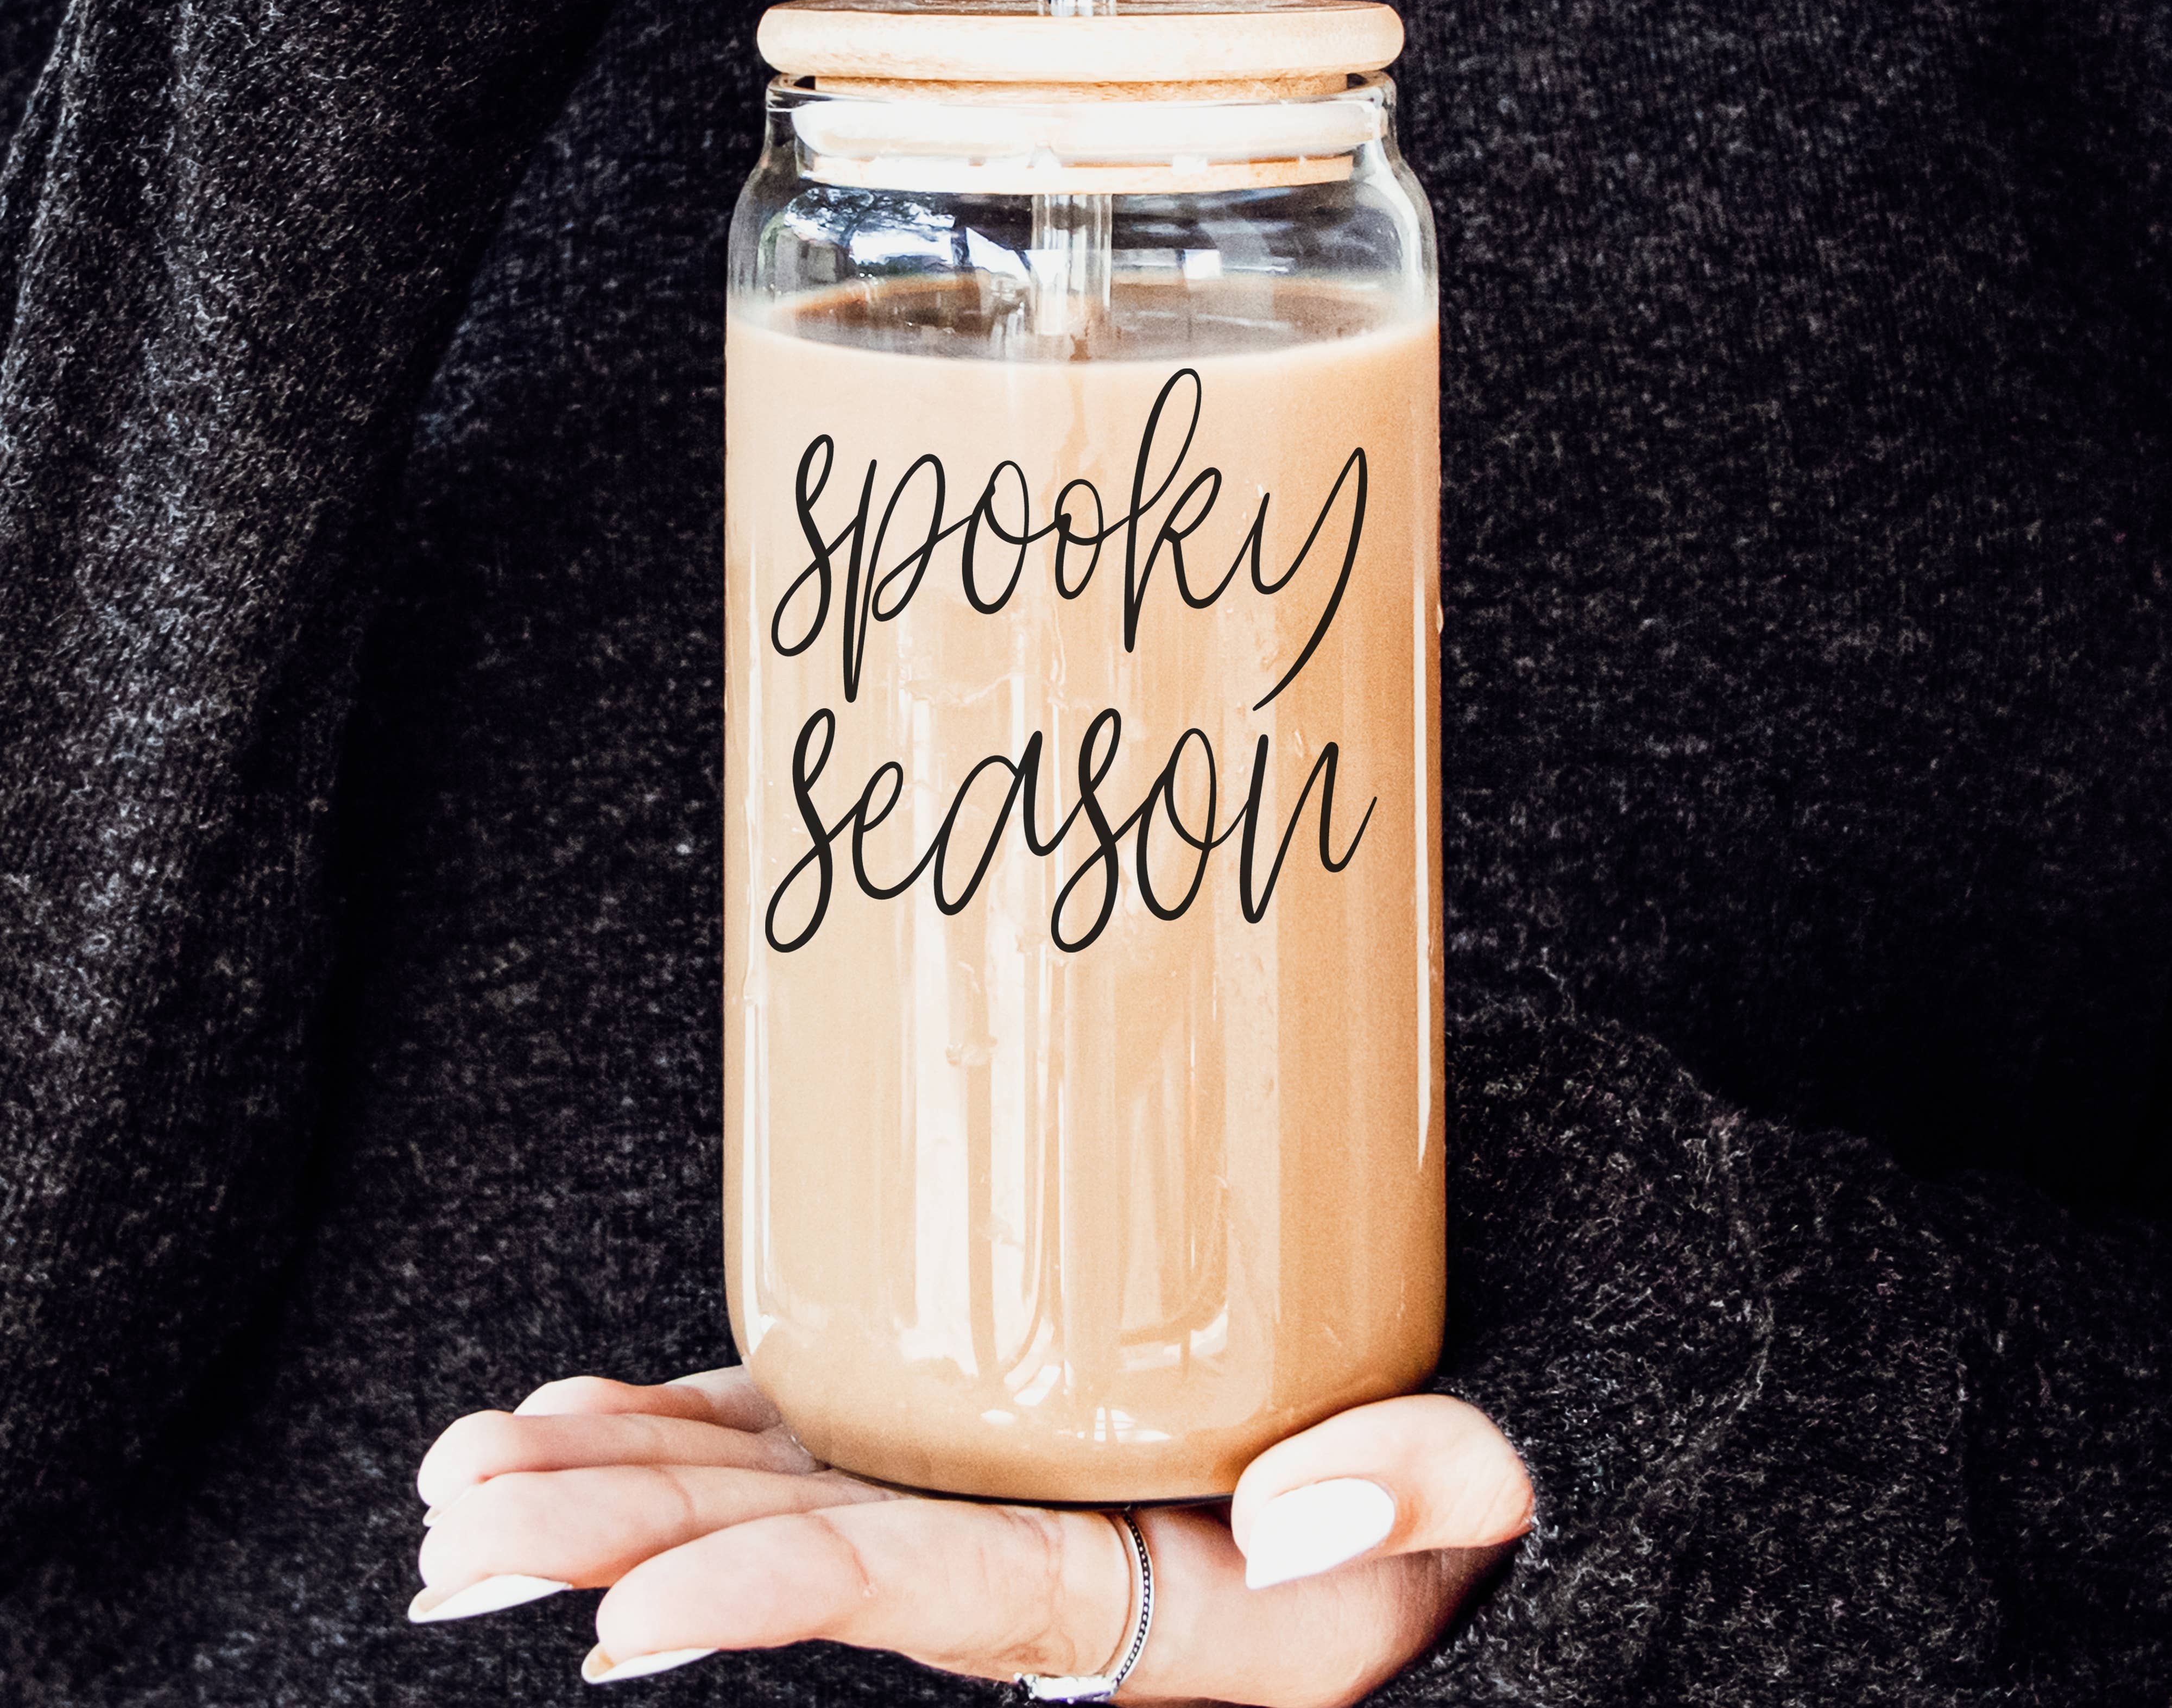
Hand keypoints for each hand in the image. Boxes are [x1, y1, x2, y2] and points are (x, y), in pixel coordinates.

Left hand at [409, 1369, 1532, 1700]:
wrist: (1434, 1507)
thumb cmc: (1462, 1522)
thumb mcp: (1484, 1513)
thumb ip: (1423, 1495)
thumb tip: (1296, 1513)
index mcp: (1122, 1601)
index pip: (909, 1598)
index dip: (760, 1601)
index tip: (612, 1632)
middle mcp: (1018, 1565)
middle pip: (788, 1546)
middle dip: (614, 1538)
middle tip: (453, 1525)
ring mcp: (982, 1496)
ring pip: (771, 1487)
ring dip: (612, 1480)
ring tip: (463, 1478)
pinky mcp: (975, 1437)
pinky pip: (812, 1439)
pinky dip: (694, 1424)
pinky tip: (588, 1410)